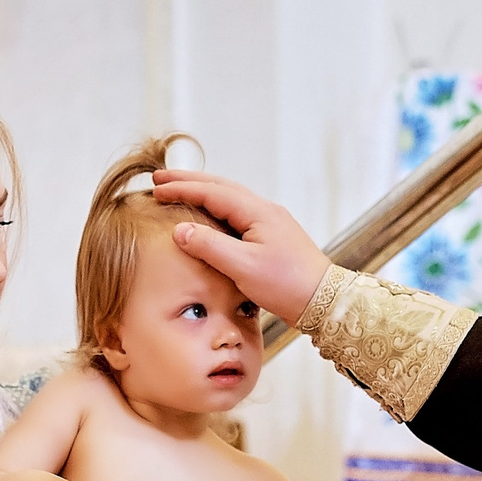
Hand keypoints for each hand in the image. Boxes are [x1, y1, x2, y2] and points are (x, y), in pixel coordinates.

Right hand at [151, 171, 332, 324]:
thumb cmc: (286, 284)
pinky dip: (216, 208)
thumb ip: (210, 246)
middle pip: (220, 187)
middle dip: (189, 182)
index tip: (156, 188)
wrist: (325, 300)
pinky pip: (238, 213)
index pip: (212, 192)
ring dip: (202, 192)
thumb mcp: (243, 267)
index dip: (182, 188)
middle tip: (159, 180)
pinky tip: (209, 216)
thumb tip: (180, 230)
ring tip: (179, 191)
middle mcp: (264, 210)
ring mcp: (270, 222)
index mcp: (257, 212)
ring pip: (230, 198)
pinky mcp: (272, 236)